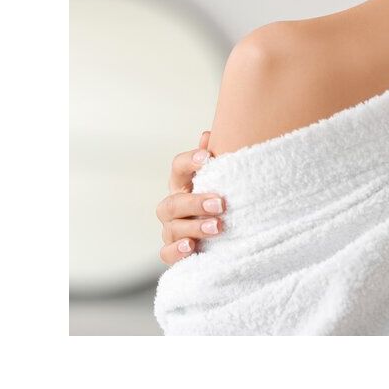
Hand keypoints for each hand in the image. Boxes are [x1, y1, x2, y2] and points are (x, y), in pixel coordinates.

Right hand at [155, 130, 226, 264]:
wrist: (221, 234)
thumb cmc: (219, 197)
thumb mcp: (220, 178)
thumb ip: (215, 158)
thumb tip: (207, 135)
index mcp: (183, 184)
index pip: (178, 168)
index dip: (190, 161)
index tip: (209, 158)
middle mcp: (173, 207)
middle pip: (173, 203)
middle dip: (196, 203)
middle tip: (221, 204)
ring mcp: (171, 230)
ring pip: (171, 228)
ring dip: (194, 227)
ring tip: (217, 227)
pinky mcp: (174, 252)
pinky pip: (166, 253)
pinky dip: (177, 251)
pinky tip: (192, 247)